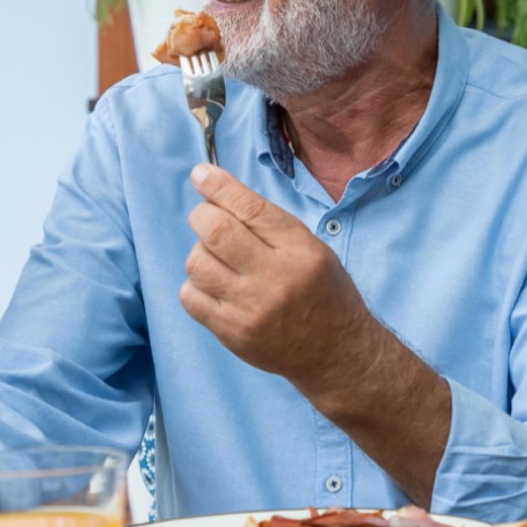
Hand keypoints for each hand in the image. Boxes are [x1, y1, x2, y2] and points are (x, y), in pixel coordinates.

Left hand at [180, 164, 376, 390]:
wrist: (335, 352)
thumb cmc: (323, 292)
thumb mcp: (311, 249)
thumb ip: (269, 223)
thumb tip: (218, 192)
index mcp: (301, 250)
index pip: (250, 208)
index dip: (219, 187)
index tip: (201, 174)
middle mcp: (276, 278)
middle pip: (216, 231)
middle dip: (201, 214)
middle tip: (205, 216)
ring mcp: (251, 309)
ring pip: (197, 263)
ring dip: (199, 252)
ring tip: (216, 257)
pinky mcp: (233, 333)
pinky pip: (191, 297)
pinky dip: (195, 284)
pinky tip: (214, 285)